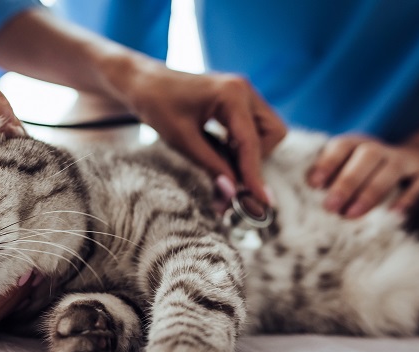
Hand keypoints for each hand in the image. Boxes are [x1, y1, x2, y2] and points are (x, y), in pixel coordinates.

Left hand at [121, 65, 285, 203]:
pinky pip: (254, 126)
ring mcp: (243, 92)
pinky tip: (222, 152)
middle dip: (258, 157)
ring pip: (268, 130)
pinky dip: (244, 144)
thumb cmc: (157, 105)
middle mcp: (244, 89)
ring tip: (224, 162)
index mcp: (232, 94)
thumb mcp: (182, 139)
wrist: (144, 83)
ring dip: (252, 152)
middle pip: (274, 133)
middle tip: (232, 172)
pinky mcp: (237, 100)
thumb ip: (211, 165)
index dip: (255, 175)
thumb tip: (232, 193)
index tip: (261, 201)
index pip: (252, 143)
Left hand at [307, 135, 418, 217]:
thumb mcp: (352, 166)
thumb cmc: (371, 170)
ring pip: (390, 170)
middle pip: (366, 157)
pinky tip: (393, 214)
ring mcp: (404, 160)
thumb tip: (305, 194)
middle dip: (347, 182)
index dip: (327, 162)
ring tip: (352, 214)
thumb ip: (332, 177)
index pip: (342, 146)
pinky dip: (406, 198)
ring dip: (370, 192)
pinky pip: (418, 184)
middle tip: (330, 207)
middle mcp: (380, 149)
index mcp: (358, 144)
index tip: (313, 184)